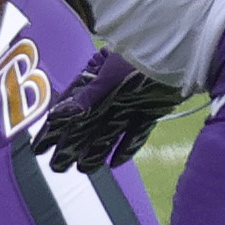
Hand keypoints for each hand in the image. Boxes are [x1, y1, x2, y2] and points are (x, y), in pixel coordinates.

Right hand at [31, 49, 182, 172]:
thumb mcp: (110, 79)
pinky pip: (134, 133)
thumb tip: (56, 116)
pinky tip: (115, 163)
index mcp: (93, 82)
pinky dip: (125, 147)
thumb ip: (85, 99)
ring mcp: (129, 103)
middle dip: (69, 145)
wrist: (186, 56)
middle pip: (85, 125)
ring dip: (94, 150)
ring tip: (83, 169)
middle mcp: (108, 94)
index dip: (52, 130)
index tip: (38, 149)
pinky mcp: (149, 111)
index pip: (67, 111)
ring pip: (107, 132)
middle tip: (57, 167)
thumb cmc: (141, 61)